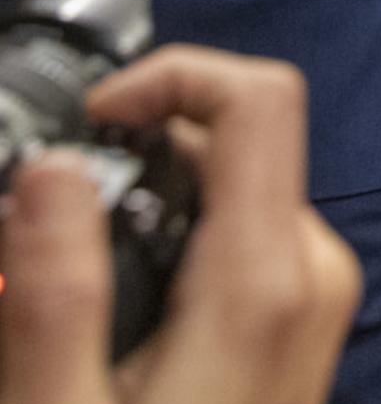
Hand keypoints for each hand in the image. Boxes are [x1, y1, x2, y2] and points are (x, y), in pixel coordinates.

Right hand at [0, 44, 359, 403]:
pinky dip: (173, 244)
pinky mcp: (296, 328)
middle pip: (240, 141)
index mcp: (267, 276)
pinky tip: (103, 308)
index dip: (173, 75)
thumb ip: (55, 287)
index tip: (90, 116)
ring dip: (147, 204)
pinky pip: (241, 243)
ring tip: (55, 270)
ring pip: (234, 192)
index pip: (259, 99)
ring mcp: (312, 302)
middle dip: (138, 152)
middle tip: (44, 212)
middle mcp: (309, 273)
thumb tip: (50, 170)